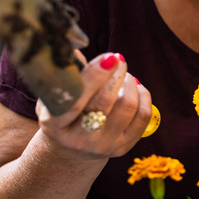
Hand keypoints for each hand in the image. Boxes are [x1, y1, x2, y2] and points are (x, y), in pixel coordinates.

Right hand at [36, 51, 152, 159]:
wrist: (72, 147)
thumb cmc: (63, 110)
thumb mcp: (55, 95)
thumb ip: (66, 75)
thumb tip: (76, 51)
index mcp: (55, 123)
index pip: (76, 99)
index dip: (94, 76)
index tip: (109, 57)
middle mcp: (79, 139)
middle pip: (106, 100)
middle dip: (117, 73)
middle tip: (117, 59)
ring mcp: (103, 145)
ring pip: (128, 105)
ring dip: (130, 83)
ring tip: (124, 75)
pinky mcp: (123, 148)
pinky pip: (143, 116)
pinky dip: (143, 96)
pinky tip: (136, 87)